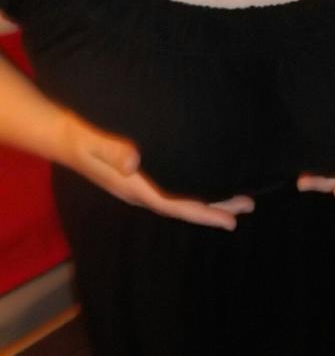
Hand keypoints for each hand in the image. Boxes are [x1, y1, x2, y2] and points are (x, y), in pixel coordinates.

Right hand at [58, 110, 254, 229]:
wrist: (63, 135)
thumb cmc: (81, 136)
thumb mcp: (93, 140)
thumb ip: (112, 150)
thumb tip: (134, 162)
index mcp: (134, 188)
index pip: (175, 205)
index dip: (204, 213)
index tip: (230, 220)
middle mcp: (141, 191)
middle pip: (184, 205)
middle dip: (216, 207)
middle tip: (249, 204)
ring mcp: (141, 185)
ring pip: (181, 198)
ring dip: (209, 199)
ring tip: (238, 199)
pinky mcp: (140, 176)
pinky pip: (174, 189)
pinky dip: (194, 190)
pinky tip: (207, 185)